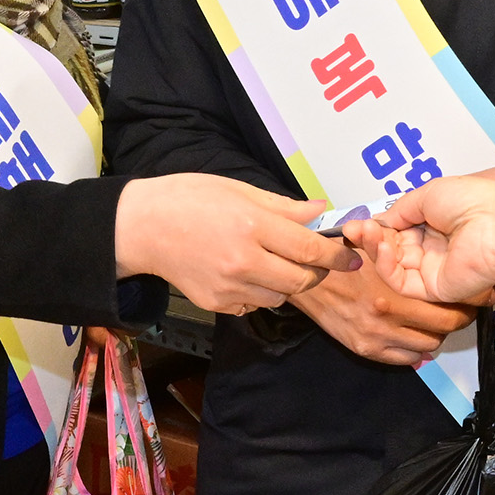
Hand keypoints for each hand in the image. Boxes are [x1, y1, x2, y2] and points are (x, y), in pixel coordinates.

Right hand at [116, 175, 356, 315]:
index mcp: (252, 226)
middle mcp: (243, 261)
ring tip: (270, 261)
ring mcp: (229, 286)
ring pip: (279, 297)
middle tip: (315, 260)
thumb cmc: (189, 198)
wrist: (142, 227)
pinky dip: (258, 293)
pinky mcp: (216, 303)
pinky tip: (244, 272)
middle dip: (315, 273)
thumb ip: (283, 207)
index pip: (309, 248)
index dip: (336, 256)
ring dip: (286, 284)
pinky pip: (252, 305)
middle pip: (301, 281)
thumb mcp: (238, 190)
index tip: (352, 258)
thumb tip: (320, 211)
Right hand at [290, 259, 472, 365]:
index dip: (464, 304)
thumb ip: (400, 252)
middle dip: (455, 321)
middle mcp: (387, 319)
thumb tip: (435, 253)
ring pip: (426, 346)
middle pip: (441, 330)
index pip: (446, 308)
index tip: (469, 298)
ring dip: (434, 335)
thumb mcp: (372, 246)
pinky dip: (414, 351)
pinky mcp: (365, 350)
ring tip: (435, 322)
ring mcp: (376, 338)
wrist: (304, 279)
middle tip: (459, 311)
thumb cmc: (341, 258)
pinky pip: (404, 360)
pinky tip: (413, 336)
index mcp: (393, 291)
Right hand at [350, 168, 494, 307]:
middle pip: (390, 249)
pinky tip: (380, 247)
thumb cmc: (471, 202)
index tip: (354, 223)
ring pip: (391, 266)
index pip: (395, 232)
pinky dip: (385, 266)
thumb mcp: (428, 195)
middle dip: (369, 238)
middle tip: (351, 229)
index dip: (374, 228)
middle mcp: (431, 249)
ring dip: (374, 249)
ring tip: (364, 233)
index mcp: (432, 225)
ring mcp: (431, 270)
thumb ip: (400, 210)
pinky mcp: (433, 288)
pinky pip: (402, 281)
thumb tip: (379, 221)